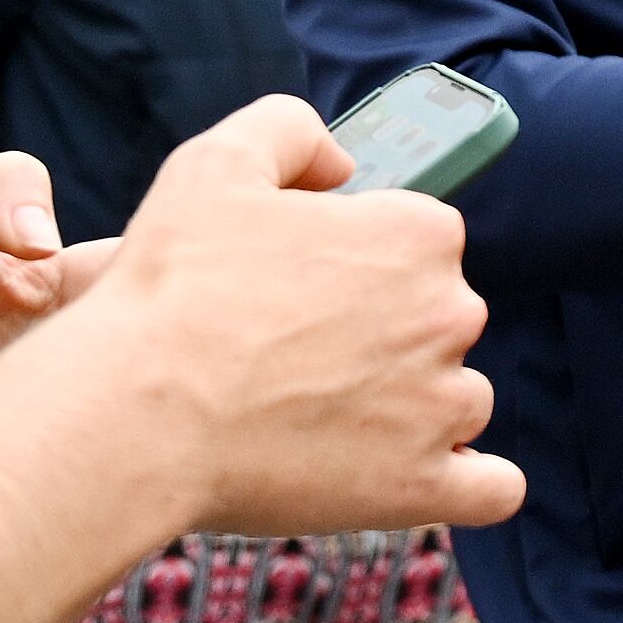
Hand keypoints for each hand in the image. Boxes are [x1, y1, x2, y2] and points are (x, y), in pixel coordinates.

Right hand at [56, 98, 518, 537]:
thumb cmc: (170, 289)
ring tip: (316, 425)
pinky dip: (468, 486)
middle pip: (436, 323)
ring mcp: (442, 406)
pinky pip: (490, 490)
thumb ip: (290, 132)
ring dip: (407, 412)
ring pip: (454, 401)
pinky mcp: (422, 488)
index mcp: (419, 235)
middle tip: (290, 362)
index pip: (417, 244)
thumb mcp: (217, 162)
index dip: (358, 265)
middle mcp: (451, 314)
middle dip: (381, 338)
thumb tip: (341, 163)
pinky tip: (421, 478)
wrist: (132, 414)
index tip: (299, 292)